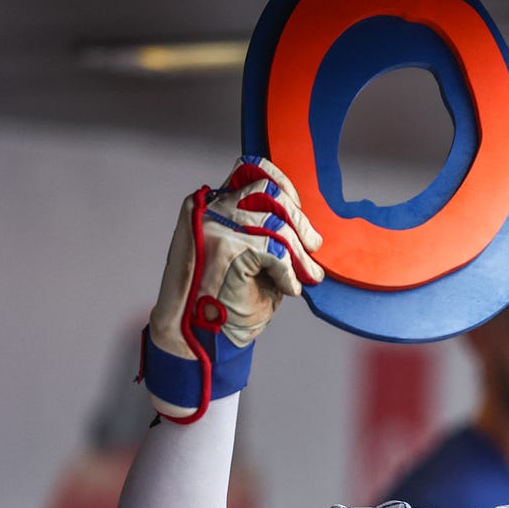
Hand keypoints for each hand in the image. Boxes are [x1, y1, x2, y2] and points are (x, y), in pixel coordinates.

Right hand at [142, 156, 323, 421]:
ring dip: (299, 254)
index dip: (282, 183)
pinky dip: (288, 273)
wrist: (195, 337)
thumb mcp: (247, 257)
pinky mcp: (226, 249)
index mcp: (210, 204)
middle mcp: (208, 209)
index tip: (299, 207)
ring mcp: (214, 227)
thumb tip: (305, 226)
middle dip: (299, 220)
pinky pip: (275, 252)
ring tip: (308, 274)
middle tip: (313, 245)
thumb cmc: (222, 300)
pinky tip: (288, 288)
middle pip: (268, 193)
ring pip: (276, 224)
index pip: (250, 170)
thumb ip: (265, 232)